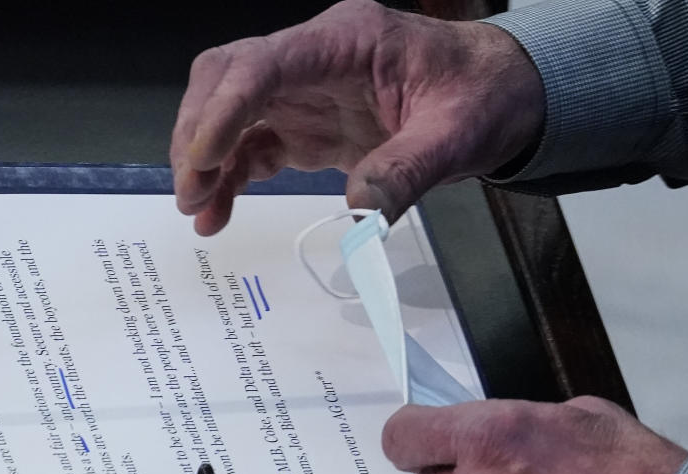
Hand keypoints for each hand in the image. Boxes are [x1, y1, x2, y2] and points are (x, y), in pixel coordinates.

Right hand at [170, 0, 543, 234]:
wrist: (495, 97)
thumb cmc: (480, 96)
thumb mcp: (456, 134)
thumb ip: (406, 171)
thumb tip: (359, 217)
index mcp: (346, 41)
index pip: (264, 64)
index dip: (225, 110)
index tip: (204, 159)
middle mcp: (312, 60)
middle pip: (227, 78)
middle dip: (199, 131)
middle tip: (192, 189)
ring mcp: (304, 93)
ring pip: (229, 113)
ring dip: (205, 159)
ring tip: (198, 210)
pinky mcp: (305, 126)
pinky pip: (252, 147)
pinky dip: (230, 178)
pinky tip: (219, 211)